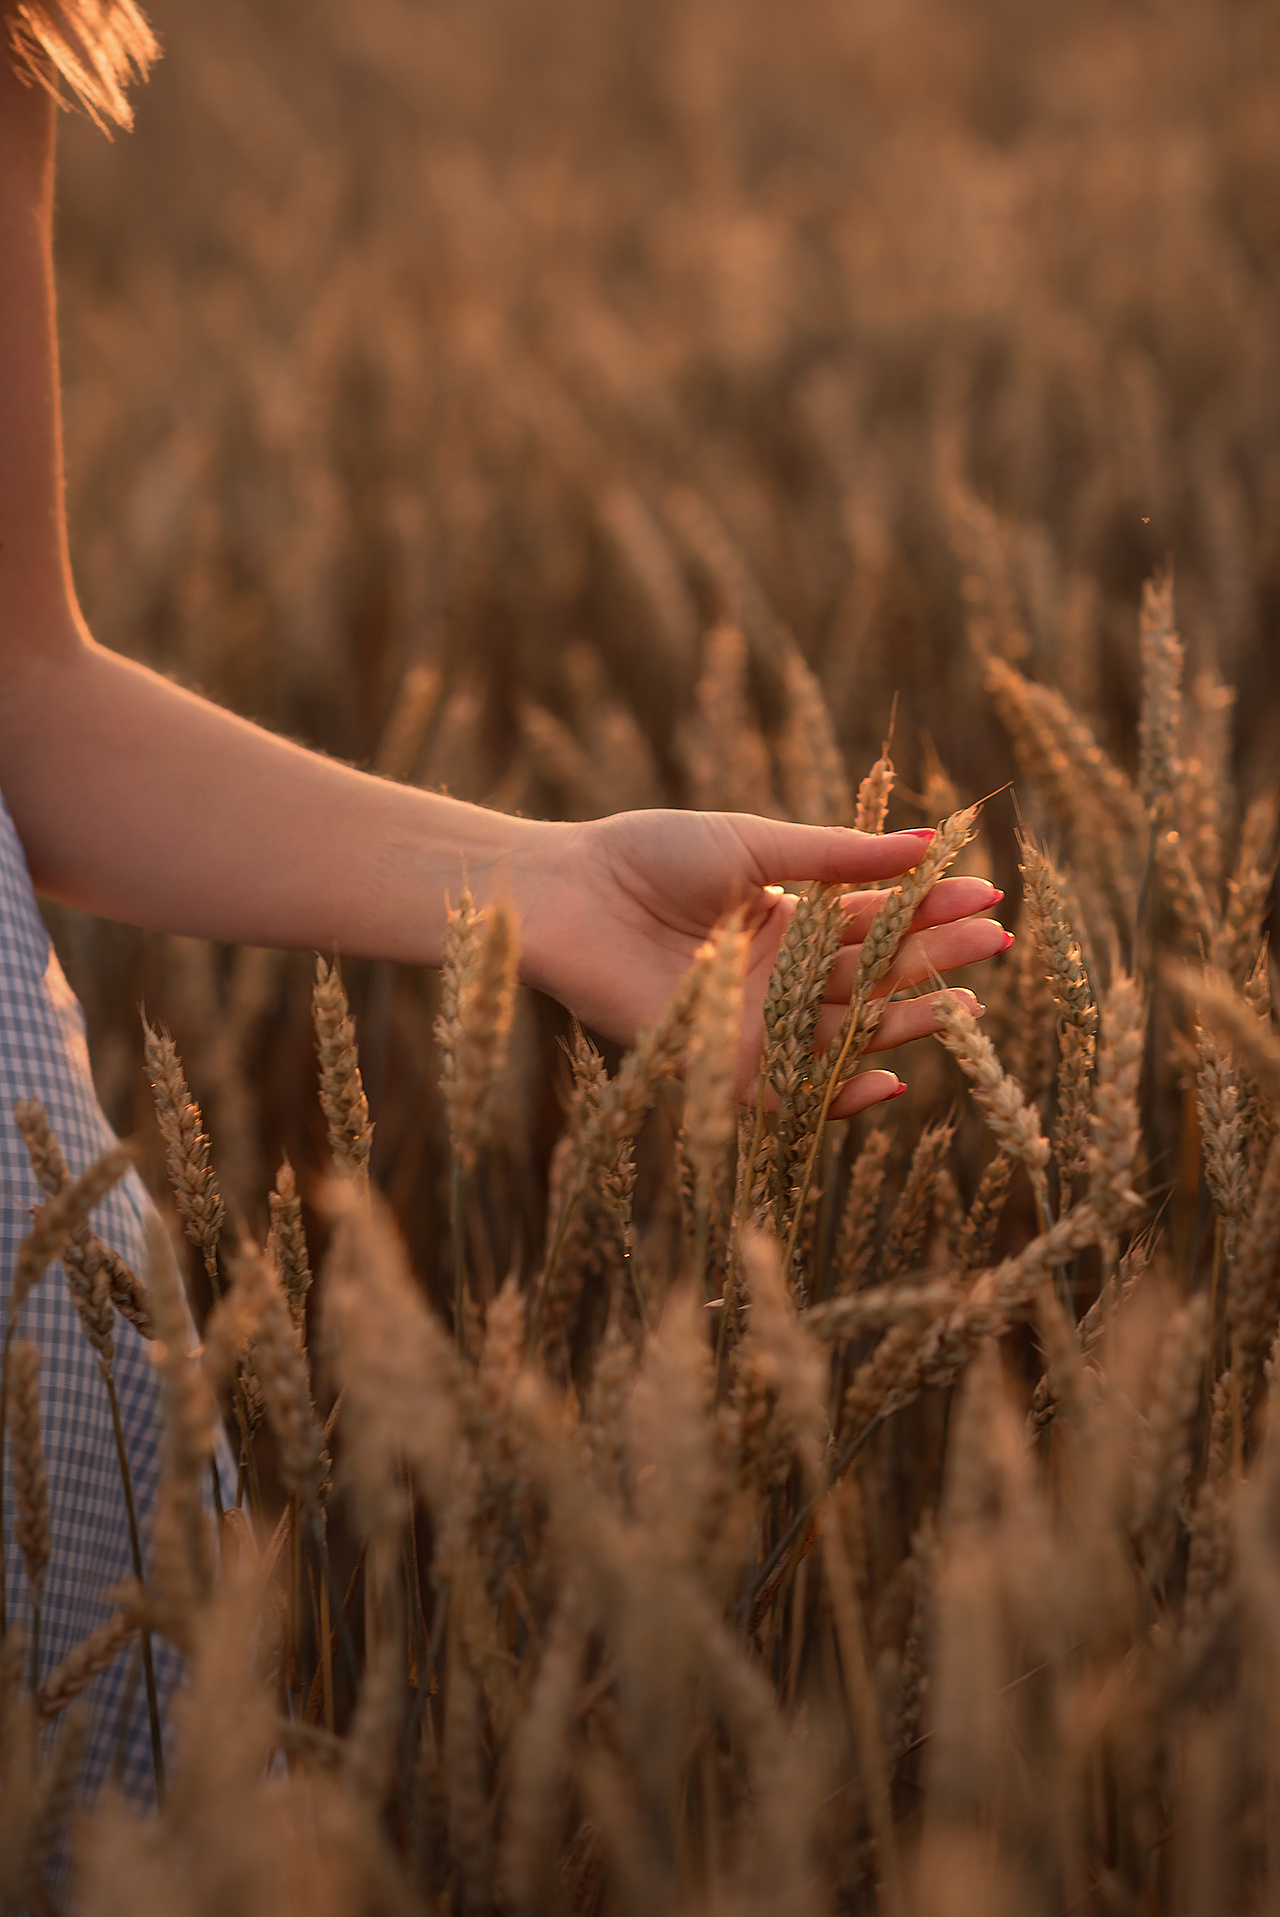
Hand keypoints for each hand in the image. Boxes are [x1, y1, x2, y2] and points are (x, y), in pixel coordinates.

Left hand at [519, 809, 1010, 1116]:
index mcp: (785, 918)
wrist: (567, 895)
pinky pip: (790, 1091)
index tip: (988, 893)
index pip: (875, 916)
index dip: (930, 906)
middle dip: (932, 958)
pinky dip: (837, 1091)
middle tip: (994, 944)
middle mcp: (777, 975)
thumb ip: (838, 856)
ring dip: (903, 1020)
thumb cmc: (648, 856)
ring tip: (962, 1006)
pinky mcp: (723, 1065)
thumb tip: (925, 839)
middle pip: (871, 973)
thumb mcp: (754, 844)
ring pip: (844, 1029)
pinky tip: (890, 1077)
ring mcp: (755, 1021)